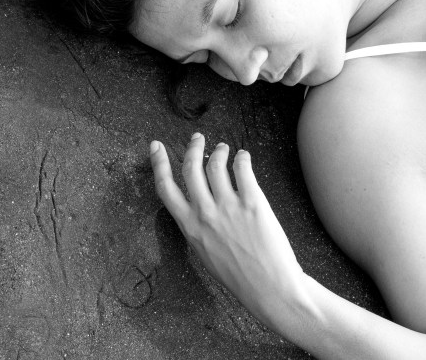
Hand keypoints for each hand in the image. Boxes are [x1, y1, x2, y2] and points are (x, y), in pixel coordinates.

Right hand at [149, 133, 306, 326]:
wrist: (269, 287)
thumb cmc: (239, 276)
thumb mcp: (205, 253)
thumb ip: (198, 227)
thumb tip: (198, 203)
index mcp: (189, 228)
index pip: (165, 188)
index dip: (159, 163)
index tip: (156, 146)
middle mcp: (205, 214)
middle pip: (191, 167)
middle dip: (193, 147)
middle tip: (198, 138)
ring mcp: (228, 206)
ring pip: (216, 163)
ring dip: (219, 150)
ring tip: (224, 149)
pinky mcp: (252, 202)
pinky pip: (242, 169)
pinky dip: (241, 158)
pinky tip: (243, 157)